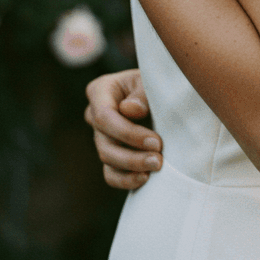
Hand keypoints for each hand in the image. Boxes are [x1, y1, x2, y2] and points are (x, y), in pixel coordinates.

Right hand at [84, 68, 163, 189]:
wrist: (164, 93)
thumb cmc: (156, 82)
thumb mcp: (151, 80)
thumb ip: (141, 93)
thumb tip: (129, 110)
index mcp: (100, 91)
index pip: (104, 117)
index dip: (128, 133)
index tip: (155, 142)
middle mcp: (95, 114)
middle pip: (105, 142)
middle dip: (132, 155)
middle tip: (158, 160)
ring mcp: (101, 136)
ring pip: (108, 159)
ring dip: (132, 167)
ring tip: (156, 167)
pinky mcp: (111, 154)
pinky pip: (111, 174)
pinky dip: (126, 180)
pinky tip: (144, 178)